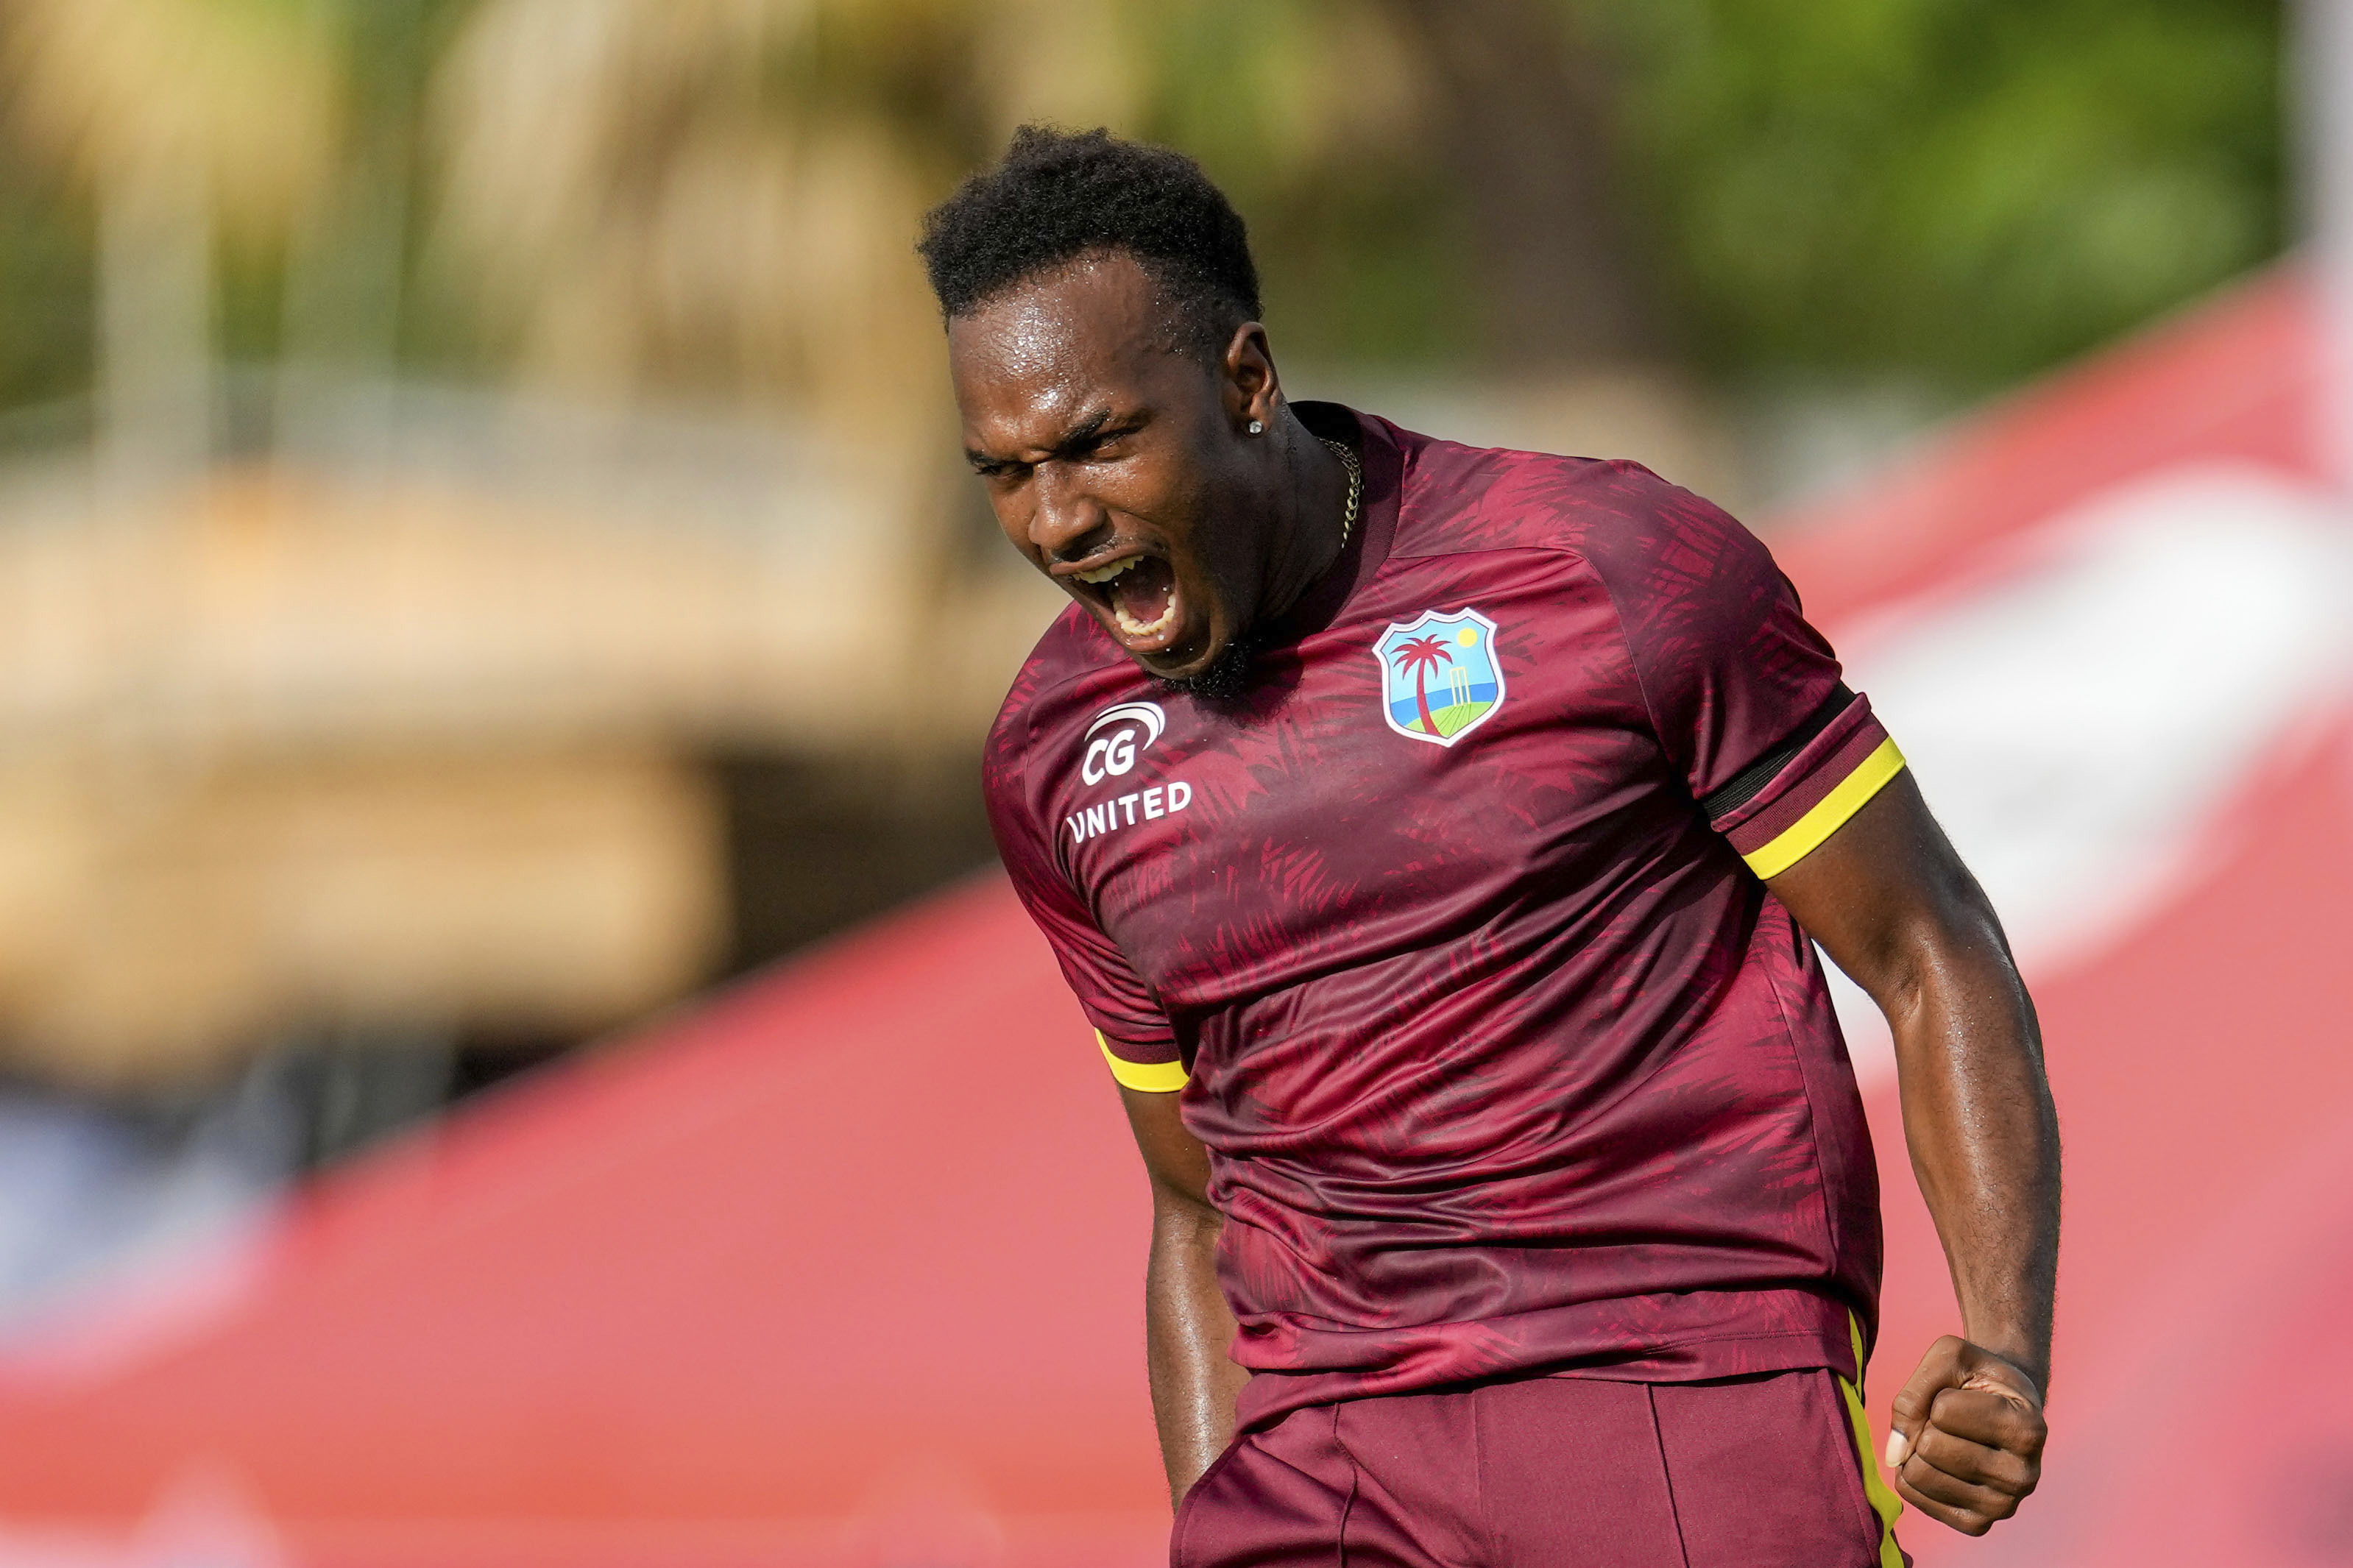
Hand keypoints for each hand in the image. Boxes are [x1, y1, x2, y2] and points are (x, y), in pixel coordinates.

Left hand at [1884, 1335, 2044, 1535]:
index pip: (1942, 1411)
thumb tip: (1894, 1455)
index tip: (1967, 1397)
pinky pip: (1916, 1498)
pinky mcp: (1978, 1524)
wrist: (2004, 1407)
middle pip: (1928, 1447)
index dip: (1940, 1396)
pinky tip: (1939, 1464)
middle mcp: (2023, 1476)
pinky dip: (1913, 1475)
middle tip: (1953, 1422)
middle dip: (1926, 1425)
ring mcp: (2003, 1506)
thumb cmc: (1976, 1379)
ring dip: (1918, 1450)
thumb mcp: (1950, 1359)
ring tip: (1948, 1441)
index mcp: (2028, 1430)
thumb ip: (1913, 1394)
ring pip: (1919, 1475)